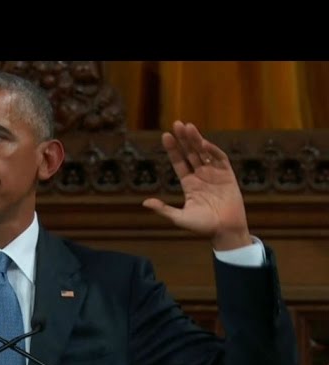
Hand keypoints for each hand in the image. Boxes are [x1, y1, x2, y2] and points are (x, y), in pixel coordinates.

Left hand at [142, 121, 251, 250]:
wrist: (226, 232)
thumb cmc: (203, 227)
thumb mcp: (179, 218)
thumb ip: (163, 209)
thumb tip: (145, 203)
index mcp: (189, 184)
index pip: (179, 162)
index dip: (173, 150)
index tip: (165, 136)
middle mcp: (201, 176)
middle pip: (190, 153)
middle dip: (183, 139)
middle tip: (176, 124)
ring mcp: (214, 174)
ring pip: (203, 153)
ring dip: (196, 140)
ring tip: (187, 126)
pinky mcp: (228, 176)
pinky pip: (220, 159)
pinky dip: (212, 150)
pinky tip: (203, 143)